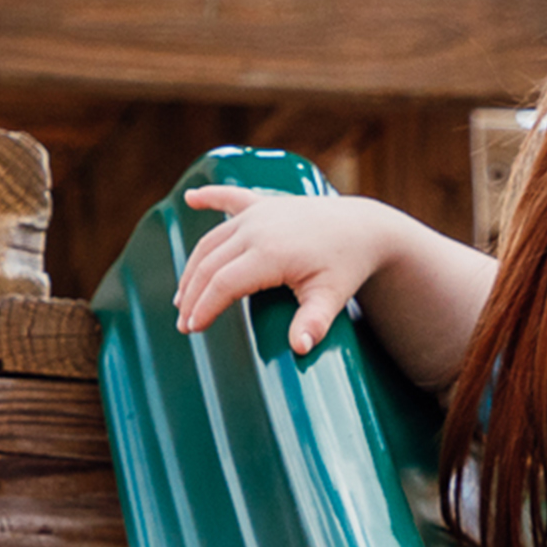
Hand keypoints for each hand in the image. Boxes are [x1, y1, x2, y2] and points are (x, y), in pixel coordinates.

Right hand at [170, 185, 412, 355]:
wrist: (363, 227)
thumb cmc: (347, 264)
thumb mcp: (332, 296)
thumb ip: (313, 322)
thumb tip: (300, 348)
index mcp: (271, 252)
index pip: (223, 284)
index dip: (204, 308)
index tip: (192, 329)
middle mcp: (257, 228)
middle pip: (209, 265)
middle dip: (192, 296)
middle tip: (183, 324)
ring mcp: (258, 213)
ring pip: (212, 241)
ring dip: (193, 268)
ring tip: (183, 297)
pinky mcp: (263, 203)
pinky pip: (230, 198)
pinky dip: (210, 198)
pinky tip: (192, 199)